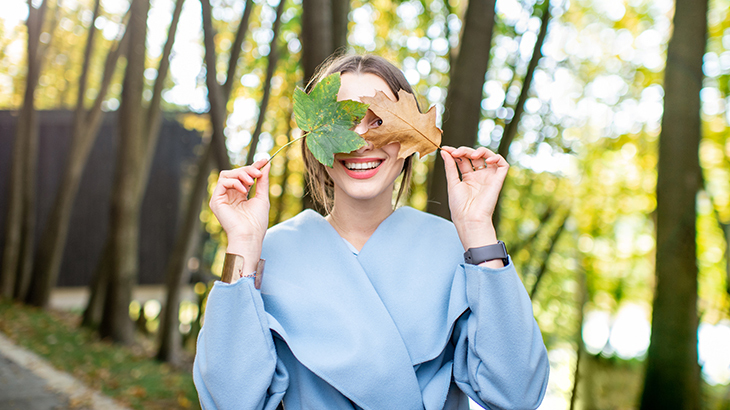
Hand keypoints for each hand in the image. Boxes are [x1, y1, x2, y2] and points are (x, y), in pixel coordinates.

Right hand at [209, 158, 270, 272]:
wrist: (250, 236)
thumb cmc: (256, 222)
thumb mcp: (262, 197)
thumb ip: (262, 181)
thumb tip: (266, 164)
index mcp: (239, 196)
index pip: (244, 176)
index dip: (253, 167)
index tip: (264, 160)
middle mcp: (229, 195)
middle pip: (234, 173)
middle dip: (248, 170)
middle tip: (258, 172)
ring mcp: (221, 198)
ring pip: (227, 175)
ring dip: (241, 174)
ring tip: (251, 182)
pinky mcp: (216, 200)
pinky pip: (222, 182)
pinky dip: (234, 182)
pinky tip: (244, 190)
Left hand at [440, 146, 508, 250]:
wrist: (469, 219)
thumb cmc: (459, 206)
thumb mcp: (452, 183)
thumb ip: (450, 166)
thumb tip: (444, 151)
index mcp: (468, 178)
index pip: (463, 159)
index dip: (456, 152)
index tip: (446, 149)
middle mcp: (479, 176)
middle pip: (475, 156)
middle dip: (465, 151)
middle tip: (455, 152)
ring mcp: (488, 177)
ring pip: (488, 156)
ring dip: (480, 151)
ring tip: (471, 155)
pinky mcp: (498, 180)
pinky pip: (503, 164)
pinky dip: (497, 157)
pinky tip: (487, 159)